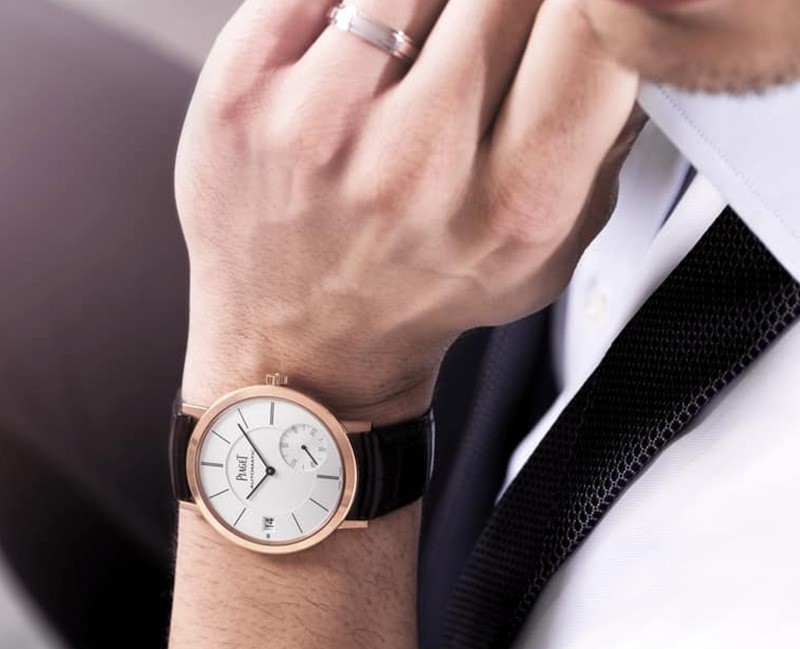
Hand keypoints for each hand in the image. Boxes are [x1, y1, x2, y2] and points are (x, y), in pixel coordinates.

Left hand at [176, 0, 639, 419]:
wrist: (304, 348)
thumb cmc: (419, 300)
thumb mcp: (543, 258)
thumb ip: (599, 146)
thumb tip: (614, 30)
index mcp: (516, 205)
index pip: (593, 21)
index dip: (592, 2)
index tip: (570, 17)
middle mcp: (418, 164)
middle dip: (508, 8)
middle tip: (482, 53)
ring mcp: (320, 125)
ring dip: (431, 8)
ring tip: (416, 66)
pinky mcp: (241, 94)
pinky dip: (354, 9)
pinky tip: (357, 62)